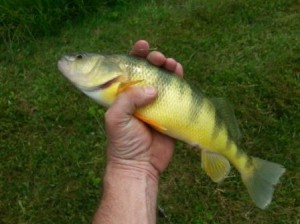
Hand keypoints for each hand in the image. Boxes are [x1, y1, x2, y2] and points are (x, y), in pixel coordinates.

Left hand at [105, 40, 183, 175]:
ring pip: (164, 80)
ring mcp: (155, 103)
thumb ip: (128, 99)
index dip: (134, 55)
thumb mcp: (116, 118)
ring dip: (168, 68)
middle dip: (154, 60)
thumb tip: (152, 88)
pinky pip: (176, 94)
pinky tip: (180, 73)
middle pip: (148, 71)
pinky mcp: (169, 112)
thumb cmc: (123, 143)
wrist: (139, 166)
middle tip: (158, 57)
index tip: (142, 45)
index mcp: (122, 95)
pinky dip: (179, 82)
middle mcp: (138, 96)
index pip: (127, 69)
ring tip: (172, 63)